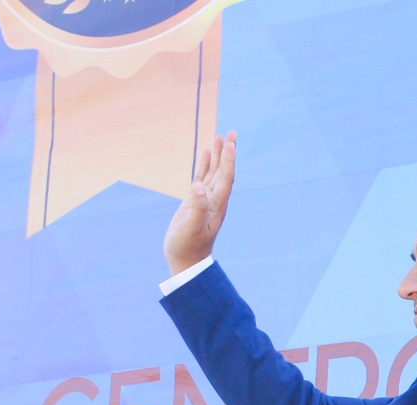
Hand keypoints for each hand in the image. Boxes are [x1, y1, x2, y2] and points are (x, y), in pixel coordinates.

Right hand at [163, 131, 235, 274]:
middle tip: (231, 132)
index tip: (230, 143)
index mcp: (217, 205)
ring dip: (217, 155)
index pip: (226, 177)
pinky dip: (205, 164)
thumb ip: (196, 208)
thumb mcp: (191, 228)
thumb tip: (198, 187)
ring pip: (214, 172)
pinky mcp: (195, 201)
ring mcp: (205, 200)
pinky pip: (202, 178)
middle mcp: (214, 200)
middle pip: (224, 170)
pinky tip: (205, 153)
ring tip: (219, 136)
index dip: (229, 159)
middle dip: (227, 151)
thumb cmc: (187, 247)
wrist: (185, 261)